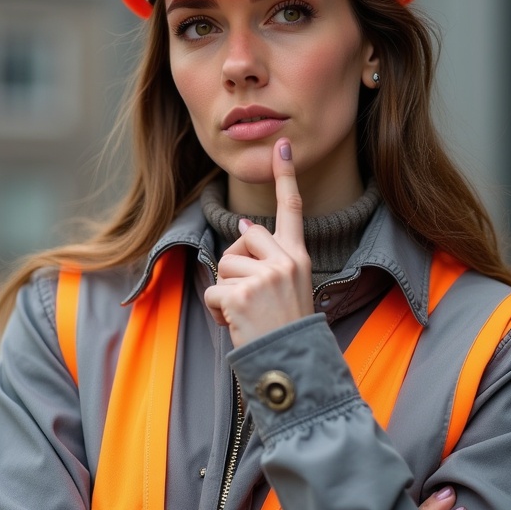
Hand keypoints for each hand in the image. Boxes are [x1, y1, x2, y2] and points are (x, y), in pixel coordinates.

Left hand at [204, 139, 313, 347]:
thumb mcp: (289, 288)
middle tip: (253, 297)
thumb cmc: (286, 329)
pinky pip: (212, 292)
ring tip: (247, 315)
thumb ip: (268, 258)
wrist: (291, 364)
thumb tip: (244, 227)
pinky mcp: (242, 294)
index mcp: (299, 258)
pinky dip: (217, 312)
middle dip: (236, 267)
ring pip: (223, 266)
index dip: (285, 176)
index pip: (291, 209)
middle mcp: (285, 262)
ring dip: (225, 294)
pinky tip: (237, 324)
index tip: (281, 145)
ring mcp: (265, 277)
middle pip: (242, 239)